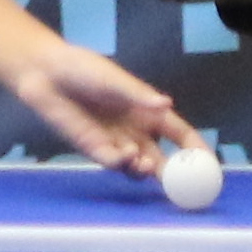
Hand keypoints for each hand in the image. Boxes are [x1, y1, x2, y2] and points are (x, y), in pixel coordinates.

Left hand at [0, 31, 196, 174]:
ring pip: (139, 165)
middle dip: (175, 172)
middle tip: (182, 182)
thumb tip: (166, 103)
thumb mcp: (113, 79)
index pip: (179, 134)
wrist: (45, 74)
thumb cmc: (82, 69)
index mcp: (148, 111)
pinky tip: (124, 156)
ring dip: (146, 169)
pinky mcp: (94, 149)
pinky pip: (113, 163)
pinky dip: (122, 163)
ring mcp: (116, 142)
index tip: (206, 162)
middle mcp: (136, 130)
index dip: (195, 148)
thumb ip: (138, 95)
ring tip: (147, 165)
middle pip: (164, 158)